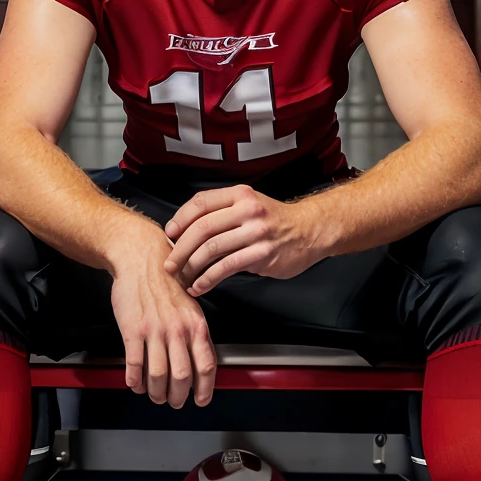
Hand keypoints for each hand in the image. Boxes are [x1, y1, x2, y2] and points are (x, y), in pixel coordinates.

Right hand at [108, 226, 217, 407]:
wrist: (141, 258)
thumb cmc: (165, 281)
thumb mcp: (190, 305)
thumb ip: (195, 332)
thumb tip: (199, 360)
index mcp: (196, 325)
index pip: (206, 365)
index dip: (205, 389)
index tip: (200, 399)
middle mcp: (178, 329)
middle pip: (182, 377)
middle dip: (177, 396)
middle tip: (173, 401)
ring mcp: (155, 330)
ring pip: (158, 375)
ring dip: (156, 392)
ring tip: (154, 395)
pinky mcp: (133, 329)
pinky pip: (135, 364)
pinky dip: (135, 380)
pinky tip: (135, 383)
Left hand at [163, 185, 322, 295]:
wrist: (310, 230)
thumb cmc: (274, 221)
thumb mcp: (249, 204)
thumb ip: (222, 212)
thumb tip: (185, 230)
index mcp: (240, 194)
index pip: (200, 203)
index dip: (180, 219)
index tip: (169, 234)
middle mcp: (247, 210)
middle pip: (201, 228)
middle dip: (180, 248)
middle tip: (169, 264)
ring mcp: (256, 232)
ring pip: (211, 249)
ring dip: (191, 267)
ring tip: (183, 278)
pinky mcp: (262, 254)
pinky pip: (226, 267)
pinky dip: (208, 279)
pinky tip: (200, 286)